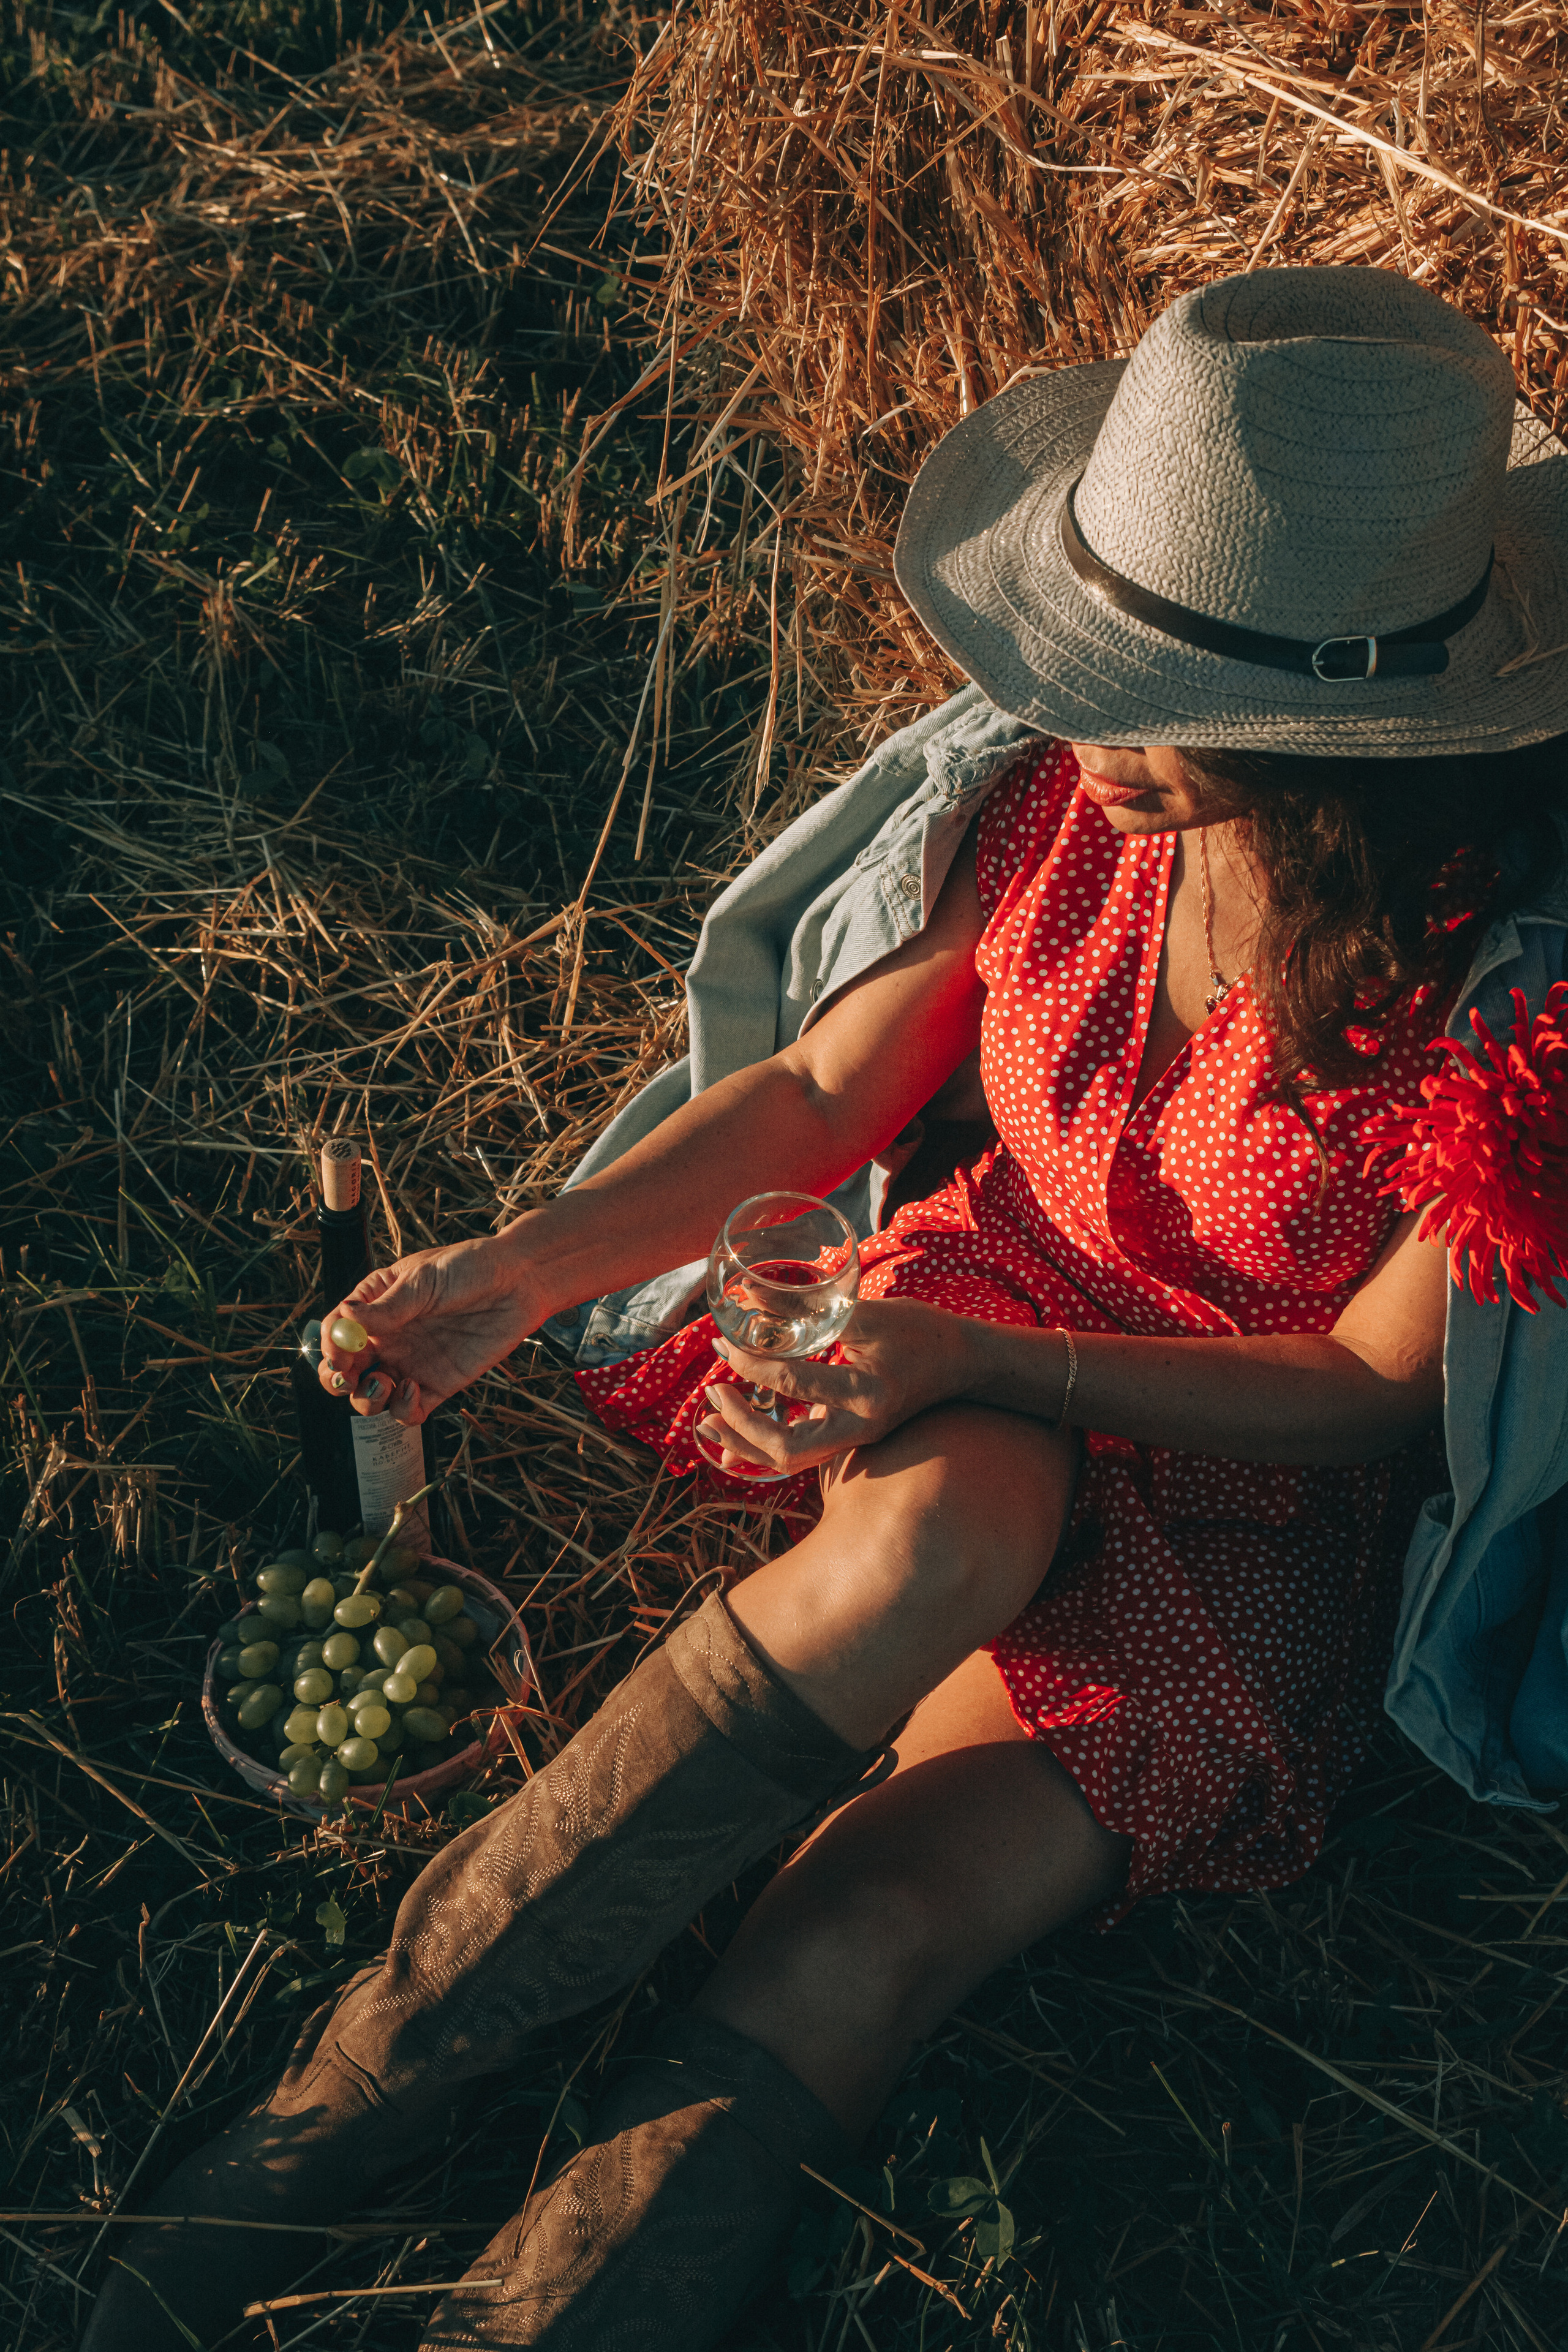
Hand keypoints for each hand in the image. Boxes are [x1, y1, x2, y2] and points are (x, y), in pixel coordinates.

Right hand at [317, 1232, 542, 1423]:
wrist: (519, 1283)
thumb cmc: (470, 1268)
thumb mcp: (425, 1280)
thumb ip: (388, 1306)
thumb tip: (346, 1319)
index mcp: (376, 1305)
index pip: (337, 1331)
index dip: (330, 1347)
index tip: (339, 1355)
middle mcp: (388, 1338)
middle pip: (346, 1371)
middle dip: (337, 1380)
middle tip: (347, 1379)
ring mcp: (411, 1363)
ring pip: (372, 1396)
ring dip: (367, 1399)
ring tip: (384, 1383)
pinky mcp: (437, 1384)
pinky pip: (409, 1410)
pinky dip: (402, 1410)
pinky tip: (414, 1390)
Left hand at [696, 1298, 981, 1475]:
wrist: (963, 1363)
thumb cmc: (919, 1332)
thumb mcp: (865, 1313)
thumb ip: (806, 1308)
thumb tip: (745, 1296)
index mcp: (866, 1393)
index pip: (794, 1382)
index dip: (752, 1362)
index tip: (723, 1343)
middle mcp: (860, 1427)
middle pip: (786, 1448)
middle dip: (741, 1425)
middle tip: (712, 1394)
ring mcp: (855, 1439)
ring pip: (789, 1460)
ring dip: (744, 1444)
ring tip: (708, 1424)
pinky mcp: (849, 1438)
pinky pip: (799, 1454)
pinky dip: (762, 1447)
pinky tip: (733, 1443)